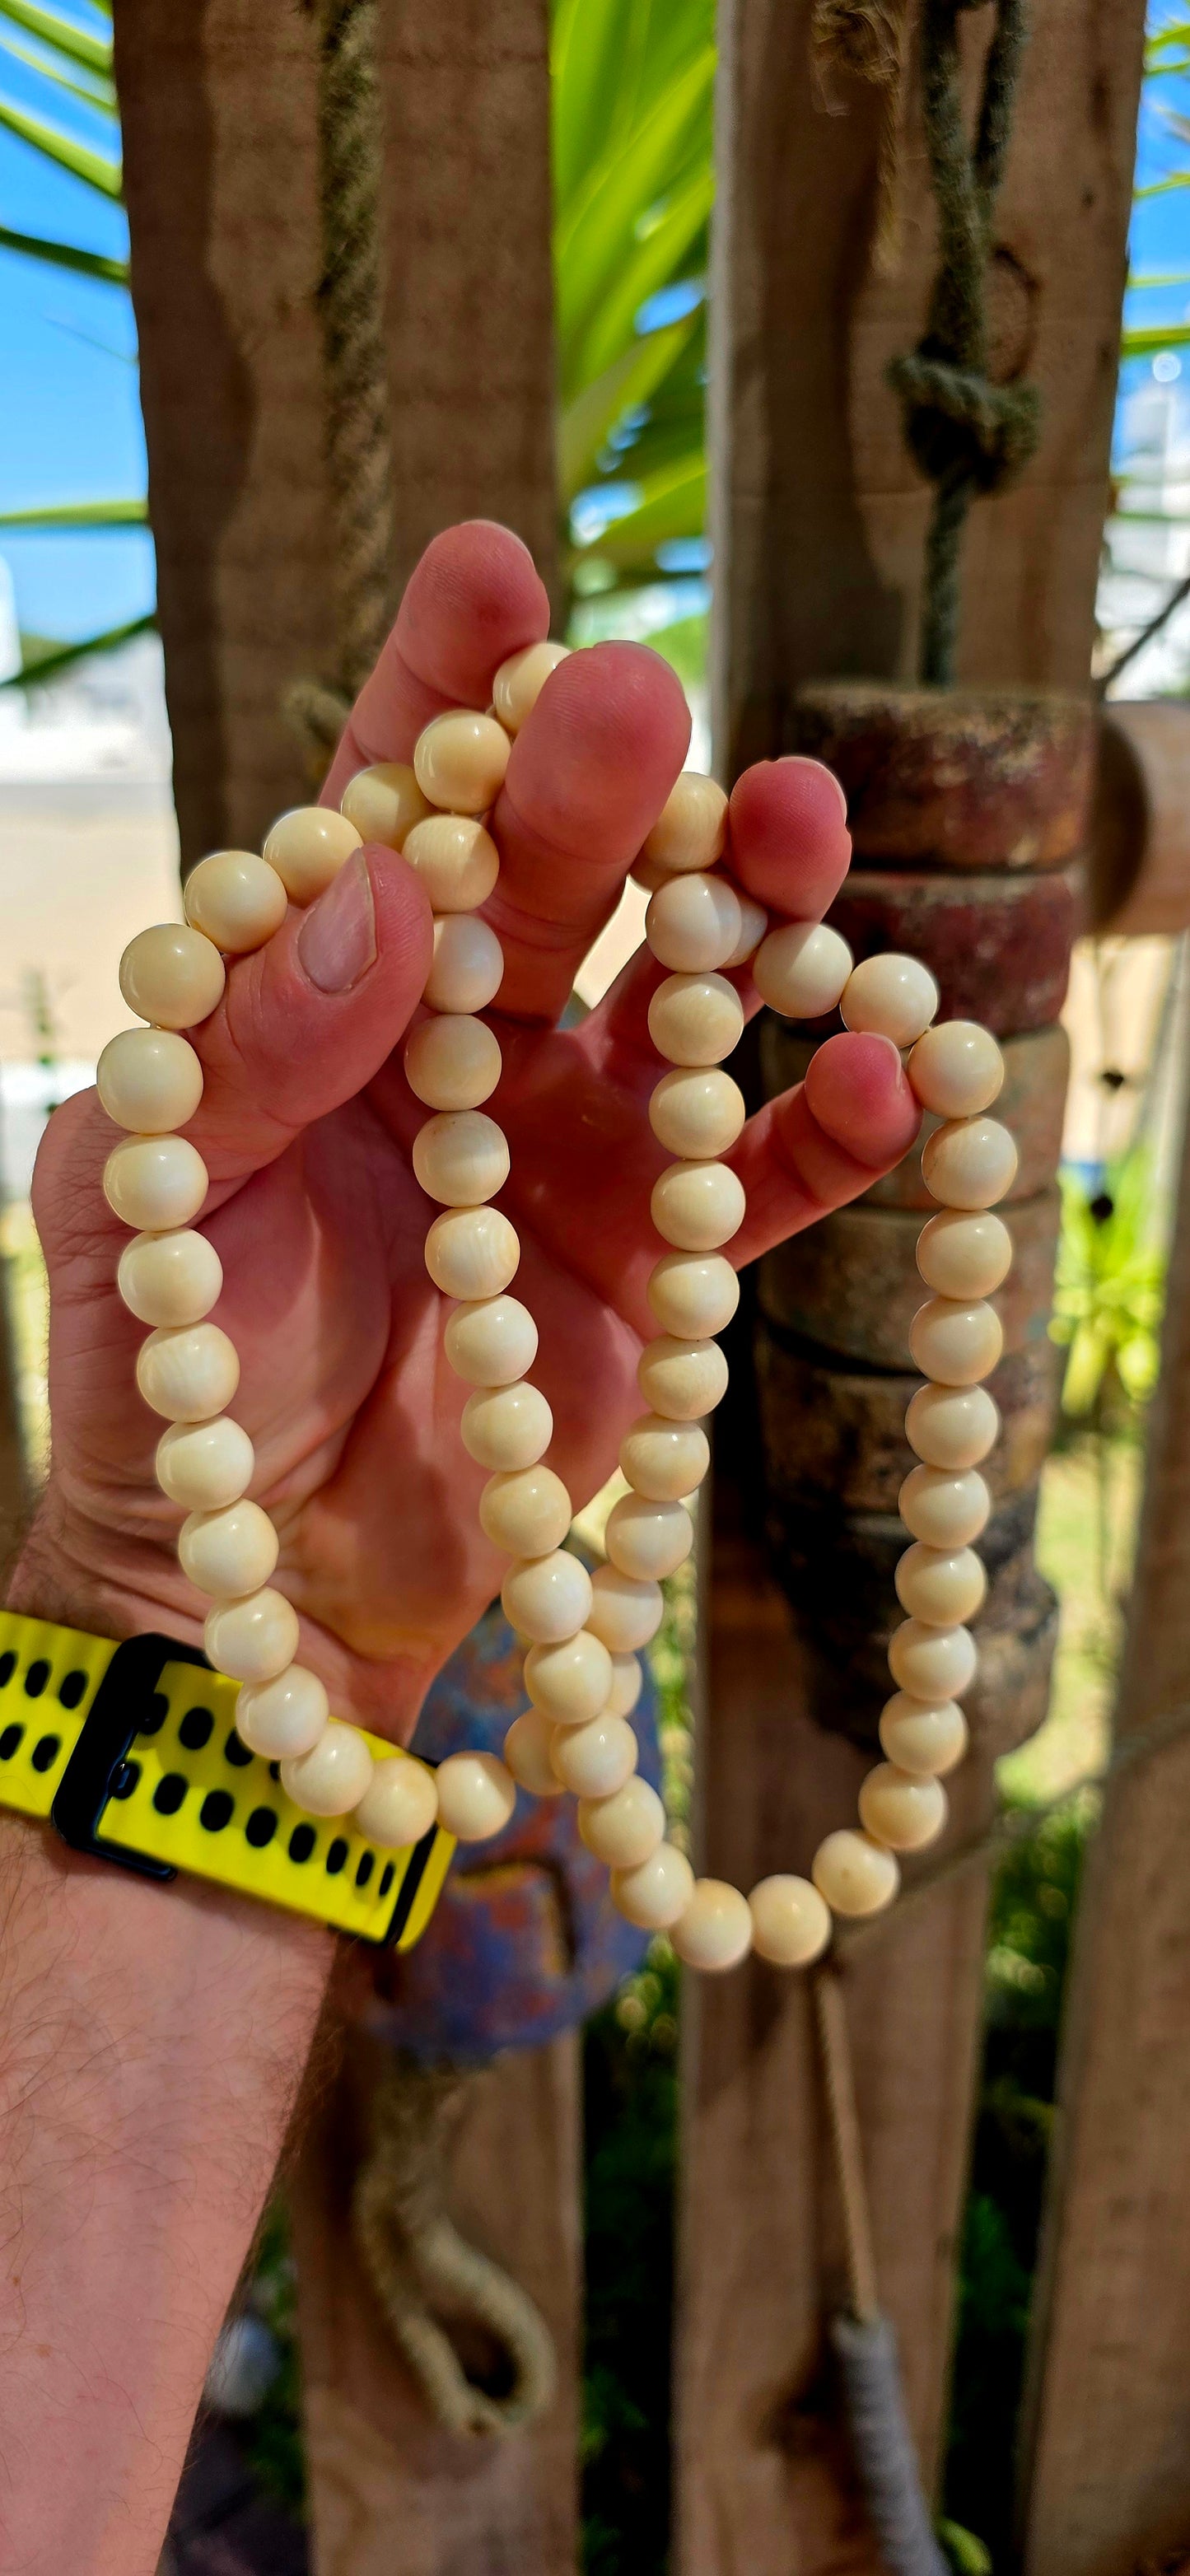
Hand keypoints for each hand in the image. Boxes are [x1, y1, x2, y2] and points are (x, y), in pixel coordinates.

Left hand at [13, 520, 917, 1732]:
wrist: (257, 1583)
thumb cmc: (174, 1375)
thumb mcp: (153, 1199)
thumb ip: (253, 1047)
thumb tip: (376, 890)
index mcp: (326, 998)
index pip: (384, 808)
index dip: (440, 688)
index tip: (493, 569)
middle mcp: (464, 1042)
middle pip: (555, 881)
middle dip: (602, 783)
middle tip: (643, 705)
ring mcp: (573, 1150)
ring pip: (686, 995)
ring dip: (751, 909)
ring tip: (800, 832)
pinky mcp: (659, 1269)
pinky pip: (765, 1183)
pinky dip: (832, 1126)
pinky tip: (874, 1062)